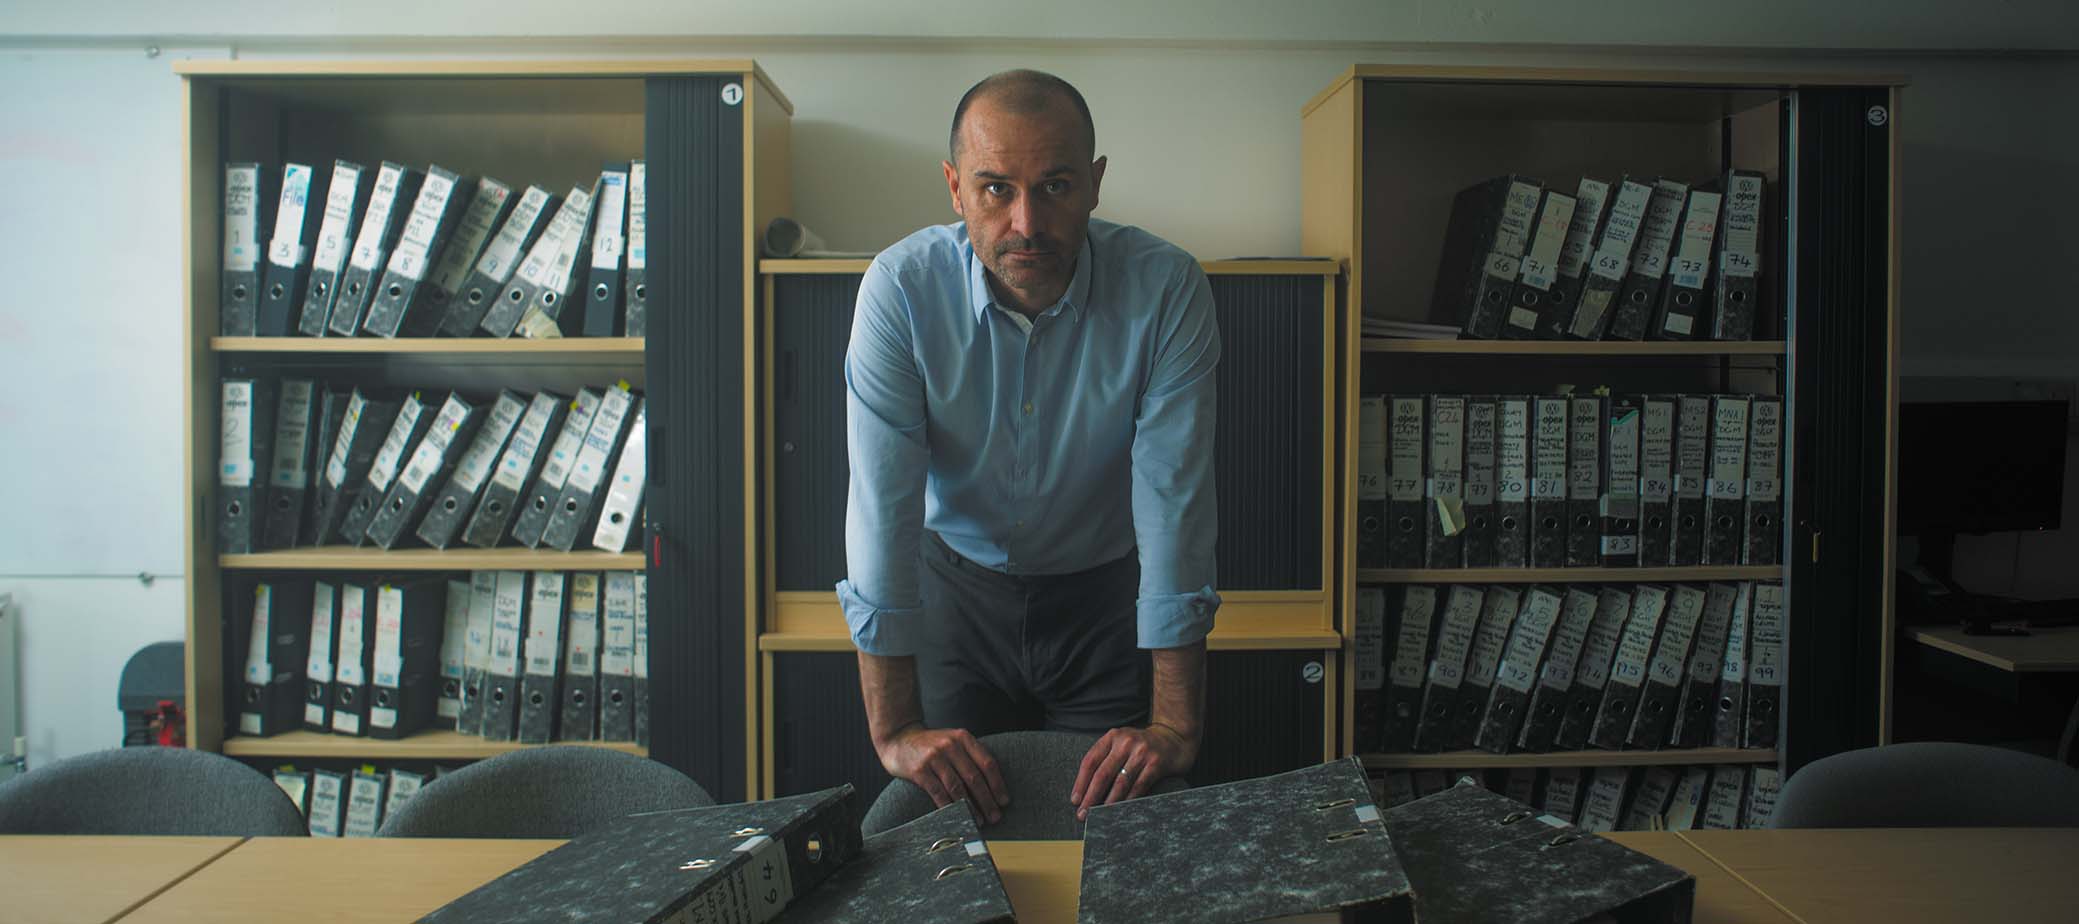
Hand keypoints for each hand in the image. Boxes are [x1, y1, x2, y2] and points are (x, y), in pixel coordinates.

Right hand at [874, 724, 1010, 823]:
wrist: (898, 738)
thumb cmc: (930, 745)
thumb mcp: (952, 741)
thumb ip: (969, 756)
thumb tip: (991, 787)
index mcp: (963, 738)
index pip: (987, 763)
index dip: (998, 784)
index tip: (1004, 801)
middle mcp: (950, 745)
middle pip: (974, 777)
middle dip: (987, 800)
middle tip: (995, 816)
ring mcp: (934, 757)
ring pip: (957, 787)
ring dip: (970, 807)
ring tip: (979, 820)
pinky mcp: (919, 770)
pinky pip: (938, 792)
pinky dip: (949, 806)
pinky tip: (957, 816)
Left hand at [1070, 723, 1197, 820]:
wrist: (1175, 737)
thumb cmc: (1143, 745)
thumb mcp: (1122, 743)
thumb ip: (1106, 758)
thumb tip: (1087, 789)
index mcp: (1112, 737)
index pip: (1090, 761)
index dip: (1081, 783)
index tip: (1075, 800)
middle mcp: (1125, 742)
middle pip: (1102, 774)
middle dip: (1091, 796)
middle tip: (1083, 814)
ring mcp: (1141, 752)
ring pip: (1120, 782)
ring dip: (1108, 802)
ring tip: (1099, 815)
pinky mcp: (1156, 763)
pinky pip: (1138, 786)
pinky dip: (1128, 800)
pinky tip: (1121, 810)